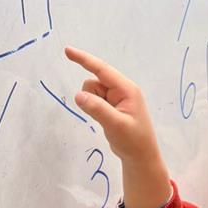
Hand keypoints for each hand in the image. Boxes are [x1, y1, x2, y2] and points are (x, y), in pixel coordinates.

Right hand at [65, 46, 171, 207]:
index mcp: (127, 89)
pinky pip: (94, 101)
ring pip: (91, 93)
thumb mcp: (116, 125)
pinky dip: (94, 109)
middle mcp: (122, 90)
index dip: (84, 60)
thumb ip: (98, 109)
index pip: (102, 70)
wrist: (140, 157)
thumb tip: (78, 95)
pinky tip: (107, 122)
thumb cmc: (133, 141)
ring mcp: (117, 98)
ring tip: (108, 121)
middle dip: (92, 97)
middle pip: (94, 83)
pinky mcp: (112, 107)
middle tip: (105, 117)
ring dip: (93, 105)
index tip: (67, 51)